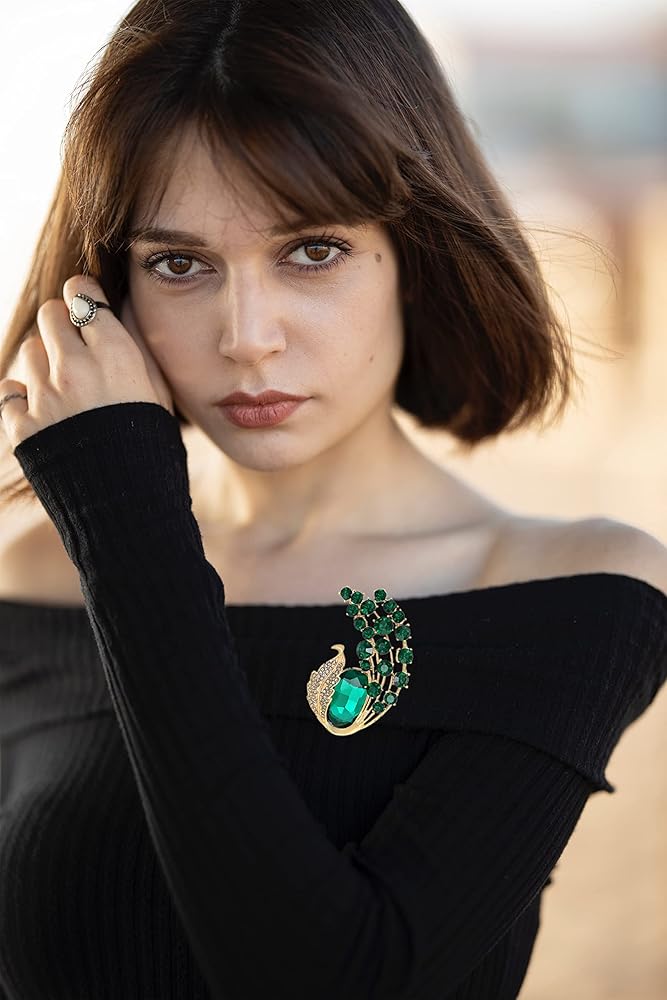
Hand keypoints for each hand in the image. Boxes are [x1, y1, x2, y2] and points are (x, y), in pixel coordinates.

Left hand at [0, 275, 174, 451]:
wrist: (127, 508)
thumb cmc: (153, 448)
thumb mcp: (159, 393)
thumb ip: (138, 347)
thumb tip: (121, 309)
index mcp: (115, 356)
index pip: (83, 294)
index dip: (85, 296)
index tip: (88, 306)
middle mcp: (75, 369)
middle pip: (50, 314)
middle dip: (62, 322)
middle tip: (76, 344)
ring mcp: (44, 397)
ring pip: (30, 350)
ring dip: (45, 360)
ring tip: (66, 386)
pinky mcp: (22, 426)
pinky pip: (9, 391)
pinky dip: (22, 396)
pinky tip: (44, 409)